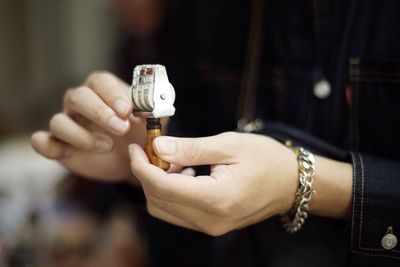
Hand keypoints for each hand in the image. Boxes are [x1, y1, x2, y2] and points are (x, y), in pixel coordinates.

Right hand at [31, 71, 152, 180]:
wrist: (132, 162)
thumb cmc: (141, 134)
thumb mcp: (154, 122)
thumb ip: (156, 111)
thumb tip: (156, 103)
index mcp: (103, 90)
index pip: (101, 82)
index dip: (112, 94)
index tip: (127, 110)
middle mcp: (81, 102)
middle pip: (78, 97)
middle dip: (99, 113)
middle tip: (121, 128)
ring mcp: (68, 123)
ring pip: (59, 121)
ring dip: (81, 135)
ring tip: (107, 146)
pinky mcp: (59, 145)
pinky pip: (42, 142)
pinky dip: (47, 145)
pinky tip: (65, 152)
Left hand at [129, 132, 298, 235]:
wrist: (291, 184)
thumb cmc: (266, 159)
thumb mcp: (229, 145)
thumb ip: (191, 148)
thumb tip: (158, 147)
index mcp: (216, 199)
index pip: (161, 187)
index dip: (141, 166)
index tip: (136, 147)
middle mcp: (210, 221)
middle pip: (158, 201)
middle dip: (147, 174)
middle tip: (153, 149)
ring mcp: (211, 227)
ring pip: (164, 209)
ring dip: (159, 184)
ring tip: (174, 160)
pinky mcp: (212, 225)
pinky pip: (178, 212)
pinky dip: (171, 192)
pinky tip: (185, 174)